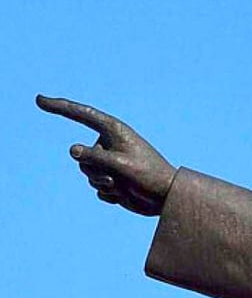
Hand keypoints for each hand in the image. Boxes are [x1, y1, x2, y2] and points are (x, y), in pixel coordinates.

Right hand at [36, 95, 175, 215]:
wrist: (165, 198)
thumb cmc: (149, 176)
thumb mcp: (120, 165)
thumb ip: (95, 157)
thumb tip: (72, 150)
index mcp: (114, 131)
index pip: (82, 114)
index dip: (60, 107)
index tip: (39, 100)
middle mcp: (109, 145)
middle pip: (82, 157)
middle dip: (95, 171)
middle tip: (117, 178)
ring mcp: (110, 162)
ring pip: (87, 173)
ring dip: (102, 183)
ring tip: (123, 185)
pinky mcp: (112, 179)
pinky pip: (96, 187)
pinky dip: (108, 193)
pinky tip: (125, 193)